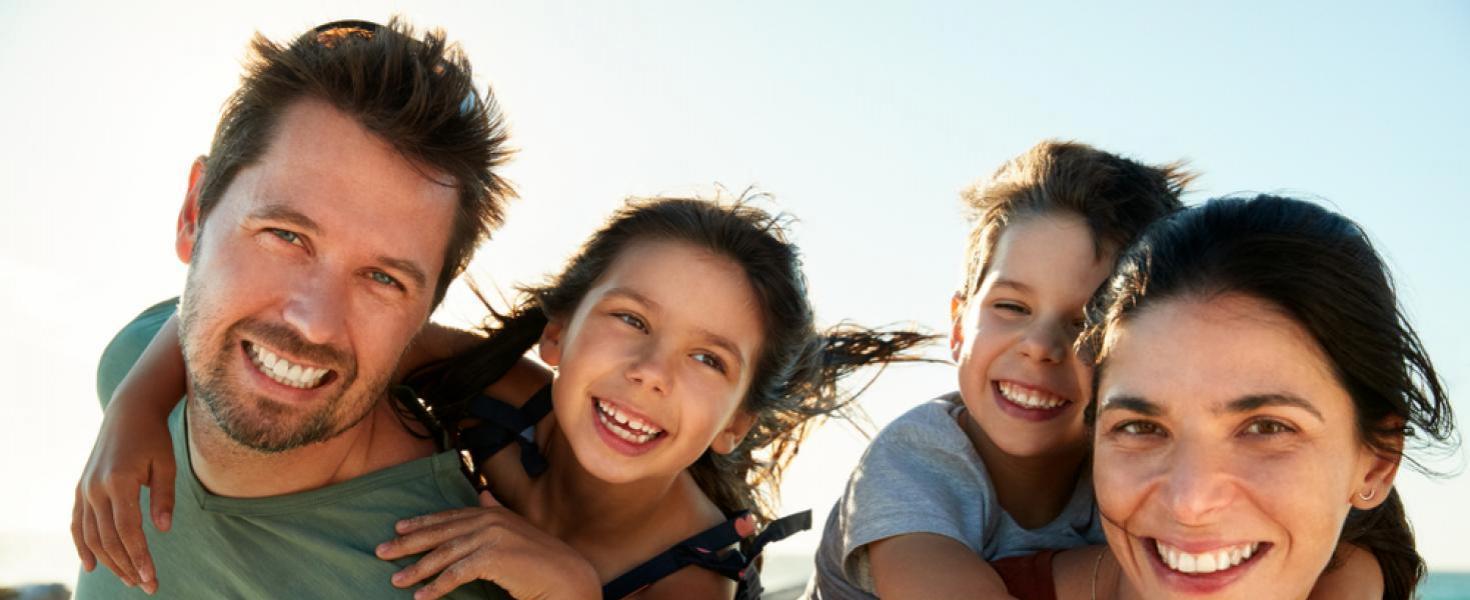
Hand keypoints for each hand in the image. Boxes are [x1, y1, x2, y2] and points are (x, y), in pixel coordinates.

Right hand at [71, 402, 175, 593]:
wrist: (128, 413)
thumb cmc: (154, 439)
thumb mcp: (166, 464)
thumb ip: (164, 498)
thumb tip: (162, 530)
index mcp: (119, 482)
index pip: (128, 531)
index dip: (139, 558)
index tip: (152, 579)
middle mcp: (96, 488)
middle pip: (109, 539)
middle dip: (127, 566)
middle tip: (145, 586)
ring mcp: (85, 489)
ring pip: (92, 536)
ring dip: (109, 561)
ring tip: (129, 579)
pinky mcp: (81, 489)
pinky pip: (78, 524)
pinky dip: (83, 546)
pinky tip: (93, 565)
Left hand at [377, 491, 600, 599]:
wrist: (566, 576)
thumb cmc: (541, 559)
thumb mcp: (516, 530)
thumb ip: (497, 512)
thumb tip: (484, 495)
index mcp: (492, 512)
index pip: (449, 516)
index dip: (421, 522)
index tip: (397, 528)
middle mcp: (489, 519)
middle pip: (439, 532)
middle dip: (407, 543)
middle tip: (381, 552)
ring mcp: (491, 537)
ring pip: (443, 554)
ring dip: (417, 569)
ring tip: (396, 580)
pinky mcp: (492, 558)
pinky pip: (456, 574)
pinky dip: (437, 586)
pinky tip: (422, 596)